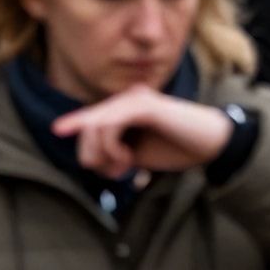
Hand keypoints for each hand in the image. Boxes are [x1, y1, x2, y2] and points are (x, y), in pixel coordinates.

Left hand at [51, 85, 232, 176]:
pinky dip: (112, 147)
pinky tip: (129, 159)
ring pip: (95, 126)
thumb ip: (117, 151)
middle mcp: (129, 99)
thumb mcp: (140, 153)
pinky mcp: (145, 106)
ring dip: (105, 155)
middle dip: (94, 155)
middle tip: (119, 170)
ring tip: (126, 165)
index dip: (75, 122)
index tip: (57, 130)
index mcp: (128, 108)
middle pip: (88, 125)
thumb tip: (91, 158)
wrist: (212, 143)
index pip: (93, 116)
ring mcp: (137, 100)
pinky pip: (110, 124)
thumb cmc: (178, 148)